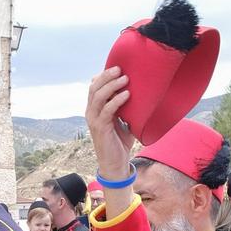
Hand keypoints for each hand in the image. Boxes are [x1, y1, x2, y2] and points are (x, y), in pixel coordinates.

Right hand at [84, 68, 134, 182]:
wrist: (115, 163)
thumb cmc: (120, 141)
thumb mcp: (123, 119)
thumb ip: (126, 107)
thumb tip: (140, 92)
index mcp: (95, 108)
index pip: (94, 86)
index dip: (103, 75)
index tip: (117, 67)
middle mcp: (91, 112)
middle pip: (94, 87)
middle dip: (106, 76)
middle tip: (120, 68)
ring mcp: (94, 120)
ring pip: (98, 96)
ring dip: (111, 85)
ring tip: (125, 79)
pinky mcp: (100, 128)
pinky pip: (107, 110)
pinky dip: (117, 100)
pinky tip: (127, 95)